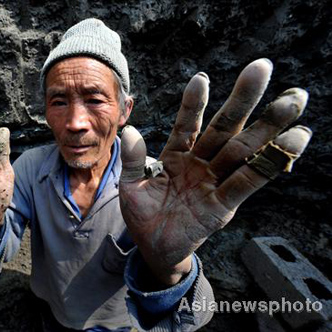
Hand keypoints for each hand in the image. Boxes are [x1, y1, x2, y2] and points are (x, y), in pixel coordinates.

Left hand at [119, 59, 311, 284]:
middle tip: (263, 67)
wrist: (152, 248)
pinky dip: (269, 163)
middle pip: (225, 128)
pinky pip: (248, 182)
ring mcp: (214, 182)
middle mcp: (200, 163)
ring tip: (294, 101)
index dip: (193, 103)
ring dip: (268, 127)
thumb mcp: (131, 186)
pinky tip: (294, 141)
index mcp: (176, 155)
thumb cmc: (142, 214)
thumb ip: (134, 161)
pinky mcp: (223, 205)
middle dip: (243, 100)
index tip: (201, 78)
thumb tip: (130, 132)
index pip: (187, 124)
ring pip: (243, 149)